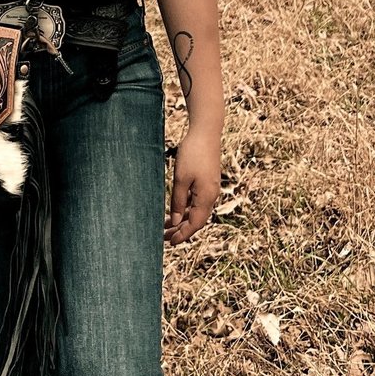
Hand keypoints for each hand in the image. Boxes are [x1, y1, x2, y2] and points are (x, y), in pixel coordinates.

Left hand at [164, 127, 220, 245]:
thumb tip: (174, 221)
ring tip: (165, 226)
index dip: (183, 234)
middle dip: (181, 230)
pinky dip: (185, 208)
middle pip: (196, 220)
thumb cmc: (193, 153)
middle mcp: (211, 196)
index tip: (170, 243)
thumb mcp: (181, 179)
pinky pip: (196, 201)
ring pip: (196, 211)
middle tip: (164, 238)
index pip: (195, 224)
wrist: (206, 132)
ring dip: (182, 219)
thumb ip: (177, 201)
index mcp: (206, 198)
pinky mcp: (207, 182)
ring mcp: (210, 189)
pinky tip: (175, 209)